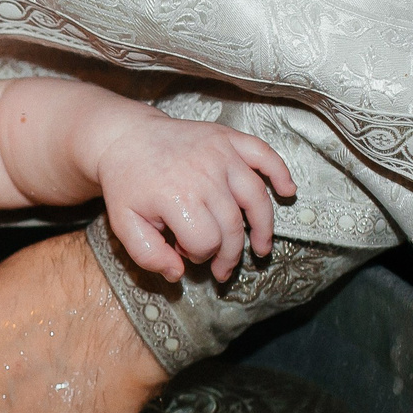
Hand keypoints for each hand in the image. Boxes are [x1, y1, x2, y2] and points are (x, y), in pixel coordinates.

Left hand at [97, 114, 294, 283]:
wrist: (125, 138)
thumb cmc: (127, 183)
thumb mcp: (124, 224)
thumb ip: (147, 255)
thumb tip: (178, 274)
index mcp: (175, 197)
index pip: (205, 241)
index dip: (199, 256)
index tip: (187, 254)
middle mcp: (202, 174)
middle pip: (232, 225)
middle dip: (230, 253)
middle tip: (224, 268)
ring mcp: (219, 153)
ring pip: (255, 197)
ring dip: (263, 226)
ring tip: (261, 248)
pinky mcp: (227, 138)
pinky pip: (263, 154)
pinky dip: (279, 172)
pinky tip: (288, 192)